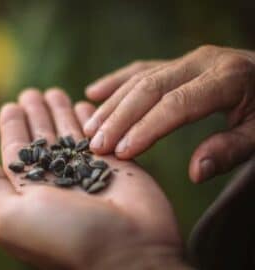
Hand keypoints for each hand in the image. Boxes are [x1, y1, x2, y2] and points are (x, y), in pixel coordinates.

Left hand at [0, 89, 190, 268]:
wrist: (130, 250)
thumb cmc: (67, 236)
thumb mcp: (12, 219)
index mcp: (31, 189)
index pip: (18, 150)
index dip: (13, 127)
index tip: (11, 106)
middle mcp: (58, 178)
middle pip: (43, 137)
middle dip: (37, 114)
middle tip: (32, 92)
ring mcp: (87, 169)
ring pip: (69, 133)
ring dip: (61, 111)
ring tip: (54, 92)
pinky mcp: (115, 162)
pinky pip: (99, 133)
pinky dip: (91, 118)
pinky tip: (84, 104)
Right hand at [84, 45, 254, 182]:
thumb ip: (231, 149)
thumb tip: (195, 172)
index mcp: (228, 78)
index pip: (177, 104)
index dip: (147, 128)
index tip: (122, 152)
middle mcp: (202, 62)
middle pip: (149, 89)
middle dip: (119, 118)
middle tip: (96, 145)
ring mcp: (186, 60)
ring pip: (140, 79)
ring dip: (112, 104)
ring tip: (88, 128)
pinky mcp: (176, 63)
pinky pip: (140, 70)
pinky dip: (116, 81)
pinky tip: (94, 92)